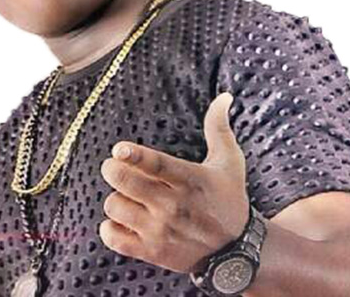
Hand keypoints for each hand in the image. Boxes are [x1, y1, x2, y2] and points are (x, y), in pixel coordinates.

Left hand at [98, 92, 249, 273]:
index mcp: (189, 180)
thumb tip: (224, 96)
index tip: (119, 149)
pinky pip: (112, 237)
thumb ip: (219, 128)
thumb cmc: (229, 200)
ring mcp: (160, 231)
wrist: (238, 253)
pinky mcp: (151, 253)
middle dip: (112, 170)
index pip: (156, 165)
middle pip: (124, 182)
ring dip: (116, 199)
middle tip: (114, 167)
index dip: (133, 155)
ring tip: (128, 198)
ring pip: (114, 206)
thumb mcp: (230, 163)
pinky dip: (110, 228)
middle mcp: (173, 206)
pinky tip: (123, 221)